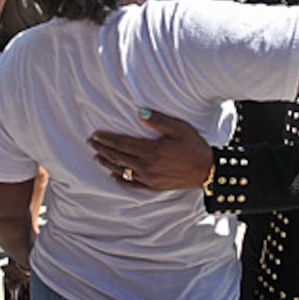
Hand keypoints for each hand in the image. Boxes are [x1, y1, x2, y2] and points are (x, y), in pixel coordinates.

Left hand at [88, 109, 212, 190]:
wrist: (207, 170)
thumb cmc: (194, 146)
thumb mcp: (178, 128)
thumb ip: (157, 120)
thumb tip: (139, 112)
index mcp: (150, 150)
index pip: (122, 144)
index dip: (107, 139)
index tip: (96, 134)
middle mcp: (146, 166)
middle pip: (118, 157)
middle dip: (103, 149)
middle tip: (92, 143)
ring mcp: (149, 178)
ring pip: (122, 171)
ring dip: (108, 163)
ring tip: (97, 157)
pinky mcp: (154, 187)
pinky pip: (133, 184)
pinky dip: (121, 179)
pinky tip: (114, 175)